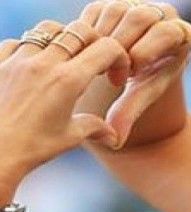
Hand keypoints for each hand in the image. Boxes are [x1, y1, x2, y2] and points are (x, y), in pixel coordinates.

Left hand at [0, 19, 128, 189]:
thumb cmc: (32, 147)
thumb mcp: (70, 137)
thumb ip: (95, 128)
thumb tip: (112, 135)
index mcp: (69, 81)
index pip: (106, 49)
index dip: (119, 57)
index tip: (114, 75)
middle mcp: (44, 64)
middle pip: (80, 31)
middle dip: (94, 43)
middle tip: (94, 62)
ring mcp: (18, 60)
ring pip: (48, 29)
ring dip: (62, 39)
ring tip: (64, 60)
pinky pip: (16, 42)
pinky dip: (28, 48)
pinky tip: (32, 67)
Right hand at [77, 1, 190, 148]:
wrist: (139, 70)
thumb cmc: (148, 84)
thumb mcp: (143, 96)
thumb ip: (132, 112)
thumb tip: (116, 141)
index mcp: (181, 33)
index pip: (167, 31)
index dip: (147, 52)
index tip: (133, 74)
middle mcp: (163, 13)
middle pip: (141, 16)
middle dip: (123, 44)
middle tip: (114, 70)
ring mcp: (138, 4)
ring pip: (117, 9)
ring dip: (105, 39)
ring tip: (104, 65)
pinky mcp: (113, 3)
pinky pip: (97, 9)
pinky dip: (91, 32)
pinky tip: (92, 54)